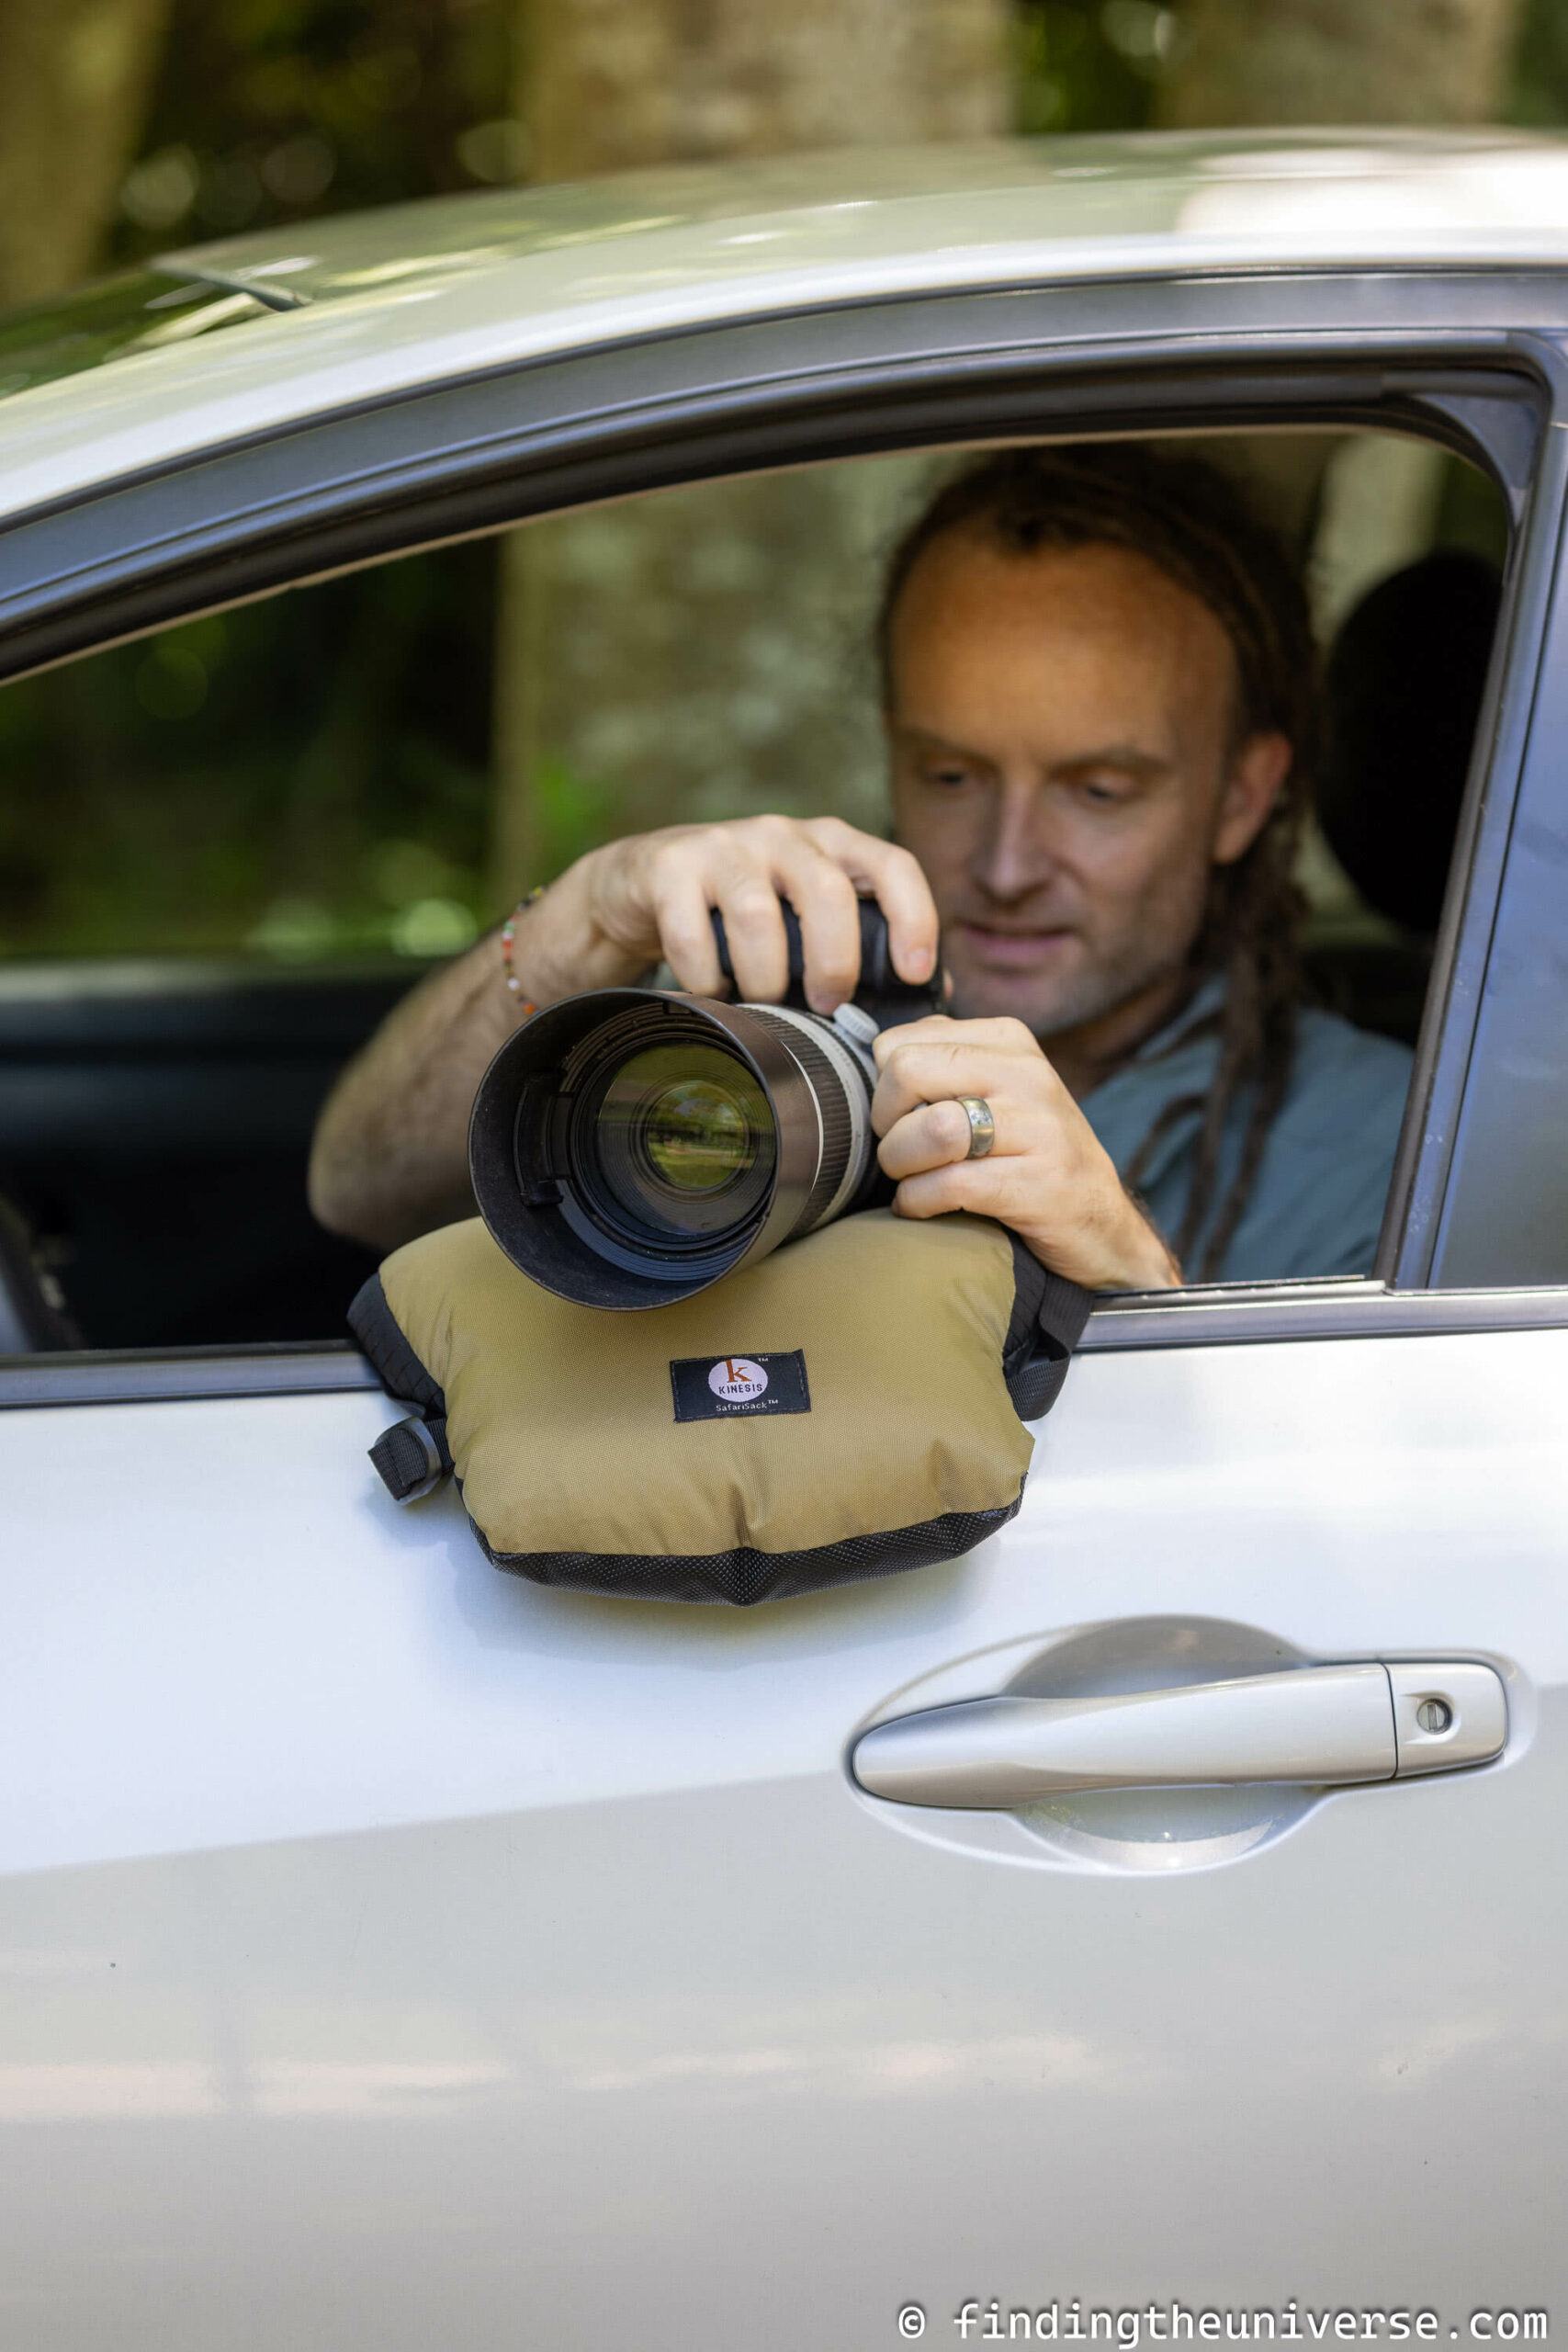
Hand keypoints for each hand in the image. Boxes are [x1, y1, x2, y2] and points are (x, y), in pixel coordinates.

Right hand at [515, 815, 938, 1012]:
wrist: (642, 885)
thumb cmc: (743, 914)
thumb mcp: (806, 918)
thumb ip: (862, 945)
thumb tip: (932, 995)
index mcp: (829, 845)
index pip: (892, 864)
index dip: (915, 918)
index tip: (915, 974)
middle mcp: (781, 835)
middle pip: (826, 891)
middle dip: (834, 960)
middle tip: (828, 1005)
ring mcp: (723, 846)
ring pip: (757, 915)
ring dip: (765, 977)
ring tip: (763, 1004)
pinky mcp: (669, 867)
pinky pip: (691, 934)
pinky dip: (705, 978)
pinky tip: (711, 993)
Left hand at [871, 1015, 1180, 1292]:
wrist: (1102, 1227)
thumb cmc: (1029, 1158)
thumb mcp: (995, 1093)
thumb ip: (941, 1066)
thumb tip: (862, 1054)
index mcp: (1009, 1041)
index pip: (901, 1041)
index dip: (882, 1087)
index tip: (900, 1117)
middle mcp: (1028, 1074)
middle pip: (907, 1073)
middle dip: (886, 1122)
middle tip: (898, 1151)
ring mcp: (1040, 1128)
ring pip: (930, 1128)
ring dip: (900, 1164)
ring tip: (909, 1180)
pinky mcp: (1040, 1184)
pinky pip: (949, 1184)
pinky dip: (917, 1202)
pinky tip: (922, 1208)